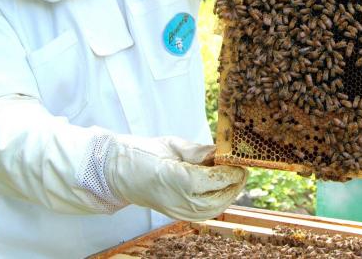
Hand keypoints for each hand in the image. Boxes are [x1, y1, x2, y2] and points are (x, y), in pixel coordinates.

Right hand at [106, 135, 246, 220]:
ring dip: (230, 192)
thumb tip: (222, 152)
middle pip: (221, 196)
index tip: (239, 158)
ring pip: (217, 208)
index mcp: (177, 178)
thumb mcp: (173, 145)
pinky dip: (219, 201)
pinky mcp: (178, 215)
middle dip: (235, 181)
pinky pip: (207, 212)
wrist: (119, 173)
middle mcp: (179, 200)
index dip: (232, 169)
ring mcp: (178, 211)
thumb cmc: (143, 154)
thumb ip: (200, 151)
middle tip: (242, 167)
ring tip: (235, 176)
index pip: (216, 178)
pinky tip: (222, 188)